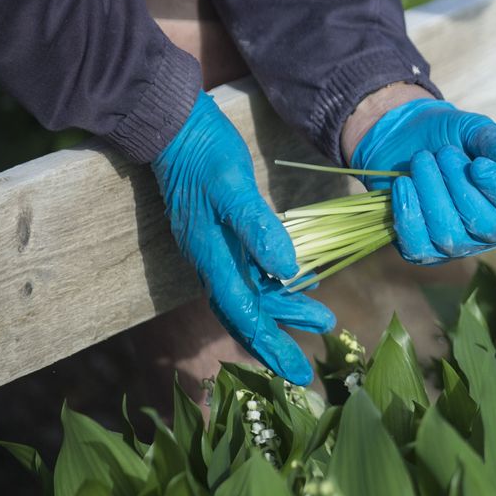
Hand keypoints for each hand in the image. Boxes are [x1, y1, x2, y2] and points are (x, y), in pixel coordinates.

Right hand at [153, 92, 335, 384]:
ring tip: (323, 319)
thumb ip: (258, 228)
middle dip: (280, 339)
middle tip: (313, 360)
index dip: (271, 345)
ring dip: (284, 310)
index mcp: (212, 255)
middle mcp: (210, 259)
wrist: (172, 122)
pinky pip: (247, 272)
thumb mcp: (235, 186)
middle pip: (246, 313)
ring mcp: (213, 247)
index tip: (298, 373)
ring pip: (250, 294)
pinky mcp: (219, 233)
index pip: (244, 314)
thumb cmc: (204, 151)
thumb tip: (286, 274)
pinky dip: (273, 286)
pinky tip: (299, 283)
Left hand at [348, 97, 495, 263]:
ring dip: (431, 192)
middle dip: (459, 184)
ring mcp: (459, 246)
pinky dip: (409, 212)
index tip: (479, 165)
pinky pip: (418, 246)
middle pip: (485, 225)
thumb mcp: (473, 130)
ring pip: (449, 234)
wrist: (403, 142)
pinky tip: (404, 184)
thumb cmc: (448, 137)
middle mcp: (493, 232)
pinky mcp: (424, 252)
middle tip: (444, 152)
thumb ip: (494, 141)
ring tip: (422, 160)